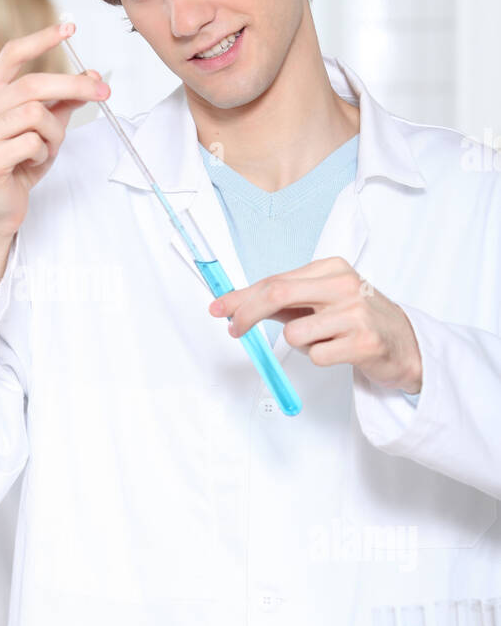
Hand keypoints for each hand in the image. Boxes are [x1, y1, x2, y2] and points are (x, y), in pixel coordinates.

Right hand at [0, 20, 108, 240]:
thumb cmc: (19, 163)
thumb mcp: (45, 128)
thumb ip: (63, 102)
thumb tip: (92, 77)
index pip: (11, 55)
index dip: (41, 39)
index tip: (70, 28)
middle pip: (33, 85)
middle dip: (74, 87)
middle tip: (103, 93)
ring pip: (35, 115)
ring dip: (53, 134)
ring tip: (46, 150)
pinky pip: (31, 144)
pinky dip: (42, 154)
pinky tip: (30, 164)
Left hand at [208, 257, 422, 393]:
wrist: (406, 344)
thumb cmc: (357, 319)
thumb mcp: (323, 300)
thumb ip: (285, 301)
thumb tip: (238, 306)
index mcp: (332, 268)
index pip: (275, 280)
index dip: (241, 297)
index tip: (220, 309)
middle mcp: (344, 284)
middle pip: (277, 294)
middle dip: (247, 313)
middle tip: (235, 329)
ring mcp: (356, 312)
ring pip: (294, 333)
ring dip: (300, 344)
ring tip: (324, 340)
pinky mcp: (364, 342)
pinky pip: (316, 356)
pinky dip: (319, 358)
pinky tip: (339, 351)